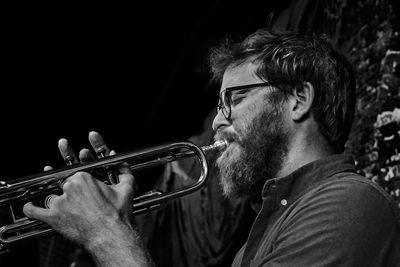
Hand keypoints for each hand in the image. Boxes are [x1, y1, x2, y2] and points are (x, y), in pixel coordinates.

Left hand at [23, 131, 135, 247]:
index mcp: (84, 177)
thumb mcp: (127, 188)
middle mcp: (70, 186)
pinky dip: (31, 208)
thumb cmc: (118, 214)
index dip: (82, 182)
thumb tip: (124, 164)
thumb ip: (125, 172)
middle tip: (81, 202)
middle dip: (72, 193)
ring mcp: (59, 201)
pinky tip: (30, 206)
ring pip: (53, 197)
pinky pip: (35, 211)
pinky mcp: (52, 217)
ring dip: (58, 202)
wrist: (111, 235)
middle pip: (65, 185)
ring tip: (69, 211)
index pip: (77, 175)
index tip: (83, 185)